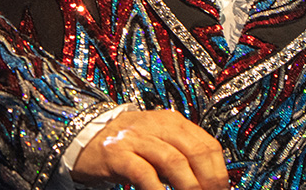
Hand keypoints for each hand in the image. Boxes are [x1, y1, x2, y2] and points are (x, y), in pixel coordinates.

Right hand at [71, 108, 229, 189]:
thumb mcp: (159, 142)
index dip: (220, 171)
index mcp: (174, 121)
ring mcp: (137, 138)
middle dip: (209, 181)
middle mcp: (158, 125)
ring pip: (173, 161)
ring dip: (189, 187)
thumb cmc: (129, 145)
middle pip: (195, 152)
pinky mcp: (118, 154)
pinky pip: (143, 173)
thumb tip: (210, 182)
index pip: (208, 144)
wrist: (85, 136)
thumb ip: (182, 155)